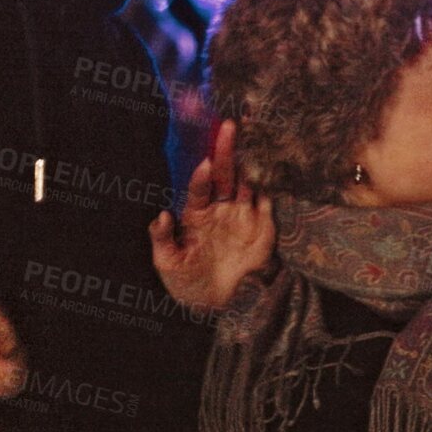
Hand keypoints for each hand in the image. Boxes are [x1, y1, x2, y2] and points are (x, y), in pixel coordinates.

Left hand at [150, 120, 275, 310]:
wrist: (225, 305)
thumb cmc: (191, 285)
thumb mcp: (168, 265)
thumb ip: (161, 240)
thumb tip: (160, 215)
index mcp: (196, 215)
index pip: (199, 189)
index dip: (201, 177)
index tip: (205, 164)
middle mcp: (220, 208)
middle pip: (224, 174)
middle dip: (225, 150)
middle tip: (228, 126)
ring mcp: (243, 214)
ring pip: (246, 180)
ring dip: (249, 161)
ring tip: (253, 139)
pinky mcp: (264, 223)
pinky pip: (268, 198)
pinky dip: (270, 183)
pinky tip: (271, 167)